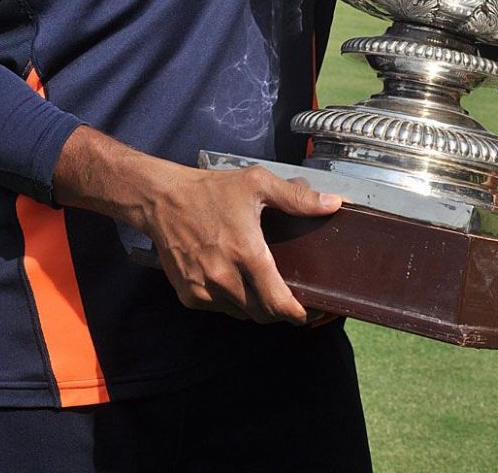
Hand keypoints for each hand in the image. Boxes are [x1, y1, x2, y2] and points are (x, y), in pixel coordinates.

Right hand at [52, 127, 340, 325]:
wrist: (162, 199)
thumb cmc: (212, 190)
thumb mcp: (257, 184)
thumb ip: (297, 198)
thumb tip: (335, 204)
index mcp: (246, 253)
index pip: (278, 302)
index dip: (297, 313)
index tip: (310, 312)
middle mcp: (225, 278)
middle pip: (262, 313)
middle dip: (279, 310)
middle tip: (289, 296)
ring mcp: (205, 290)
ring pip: (241, 313)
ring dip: (255, 305)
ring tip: (262, 285)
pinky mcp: (188, 295)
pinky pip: (219, 308)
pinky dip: (231, 301)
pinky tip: (234, 280)